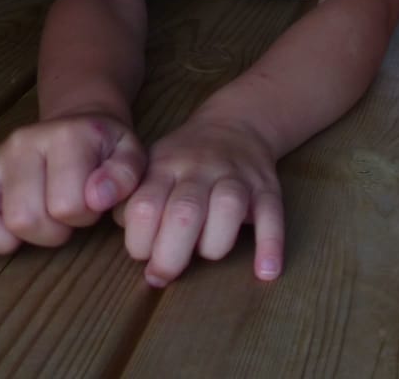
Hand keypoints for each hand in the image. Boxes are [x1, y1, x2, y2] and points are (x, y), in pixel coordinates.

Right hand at [0, 113, 144, 267]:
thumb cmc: (106, 148)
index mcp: (62, 136)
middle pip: (21, 218)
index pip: (66, 204)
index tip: (94, 204)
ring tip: (37, 226)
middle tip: (69, 217)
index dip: (85, 216)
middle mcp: (17, 145)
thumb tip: (95, 198)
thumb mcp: (131, 154)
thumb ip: (124, 175)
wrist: (80, 122)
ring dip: (9, 240)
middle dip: (53, 232)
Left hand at [115, 115, 283, 287]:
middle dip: (172, 255)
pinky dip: (271, 244)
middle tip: (166, 273)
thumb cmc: (184, 159)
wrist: (236, 123)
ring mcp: (236, 176)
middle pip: (185, 212)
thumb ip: (131, 200)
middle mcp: (200, 169)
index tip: (143, 256)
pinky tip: (266, 272)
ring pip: (229, 208)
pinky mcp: (266, 187)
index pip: (144, 206)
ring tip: (207, 255)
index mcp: (165, 166)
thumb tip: (126, 238)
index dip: (139, 241)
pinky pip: (272, 214)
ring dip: (215, 244)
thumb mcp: (150, 166)